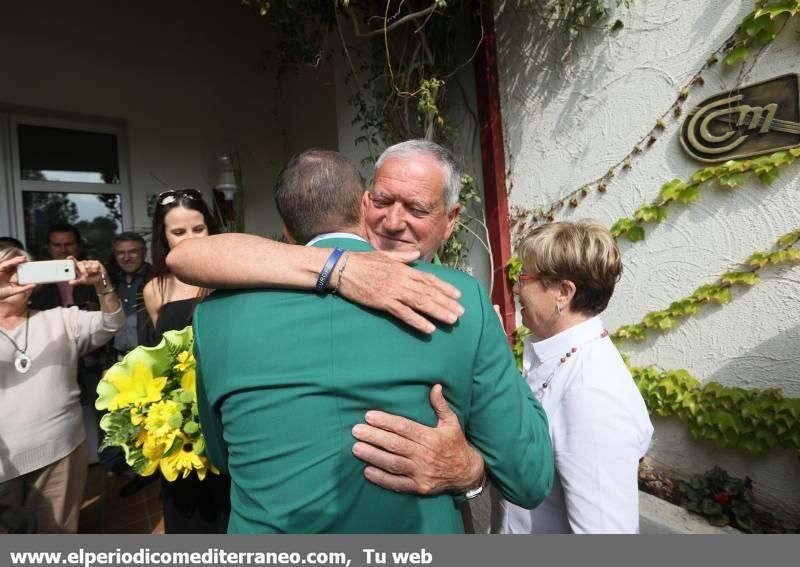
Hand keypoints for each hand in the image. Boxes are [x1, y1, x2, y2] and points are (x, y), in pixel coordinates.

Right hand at [0, 256, 35, 299]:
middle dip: (20, 262)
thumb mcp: (13, 291)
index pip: (16, 270)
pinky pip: (5, 265)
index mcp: (8, 277)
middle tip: (27, 260)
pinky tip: (16, 261)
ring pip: (9, 264)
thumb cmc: (0, 294)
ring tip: (23, 259)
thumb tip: (34, 285)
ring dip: (16, 260)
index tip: (30, 266)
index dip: (22, 267)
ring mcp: (1, 271)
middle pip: (13, 265)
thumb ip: (23, 288)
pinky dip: (11, 262)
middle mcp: (4, 273)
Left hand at [69, 257, 110, 289]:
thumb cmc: (90, 280)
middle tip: (85, 275)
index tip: (69, 257)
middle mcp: (83, 263)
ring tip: (92, 274)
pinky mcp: (96, 262)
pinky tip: (96, 271)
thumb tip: (70, 283)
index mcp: (78, 267)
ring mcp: (89, 262)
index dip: (71, 259)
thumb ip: (77, 281)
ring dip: (90, 271)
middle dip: (82, 269)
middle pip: (80, 263)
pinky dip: (95, 270)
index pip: (73, 261)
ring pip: (88, 265)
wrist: (100, 280)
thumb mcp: (82, 281)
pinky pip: (95, 265)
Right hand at [337, 251, 463, 333]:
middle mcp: (402, 279)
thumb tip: (417, 255)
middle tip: (461, 312)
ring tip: (452, 320)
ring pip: (421, 303)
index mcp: (403, 268)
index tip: (458, 294)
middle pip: (429, 292)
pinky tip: (429, 328)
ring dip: (438, 312)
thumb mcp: (384, 255)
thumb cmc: (361, 261)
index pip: (428, 279)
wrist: (342, 268)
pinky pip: (404, 314)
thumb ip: (403, 257)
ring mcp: (393, 291)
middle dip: (446, 302)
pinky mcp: (383, 302)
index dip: (444, 287)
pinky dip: (417, 321)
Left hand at [351, 384, 484, 494]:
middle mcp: (425, 455)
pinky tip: (368, 471)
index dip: (386, 422)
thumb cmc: (456, 444)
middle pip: (395, 445)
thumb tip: (435, 386)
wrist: (467, 473)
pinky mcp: (420, 487)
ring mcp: (422, 473)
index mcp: (431, 437)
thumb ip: (441, 405)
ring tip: (356, 449)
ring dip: (373, 456)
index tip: (369, 416)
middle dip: (374, 437)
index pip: (404, 427)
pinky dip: (382, 479)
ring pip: (394, 463)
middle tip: (356, 431)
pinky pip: (398, 484)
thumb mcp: (451, 422)